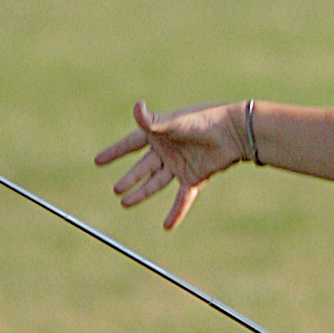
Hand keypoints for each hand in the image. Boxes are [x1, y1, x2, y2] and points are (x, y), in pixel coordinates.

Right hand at [94, 99, 248, 229]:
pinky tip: (167, 226)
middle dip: (129, 178)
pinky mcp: (195, 177)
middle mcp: (168, 150)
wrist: (234, 132)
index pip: (131, 144)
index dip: (115, 152)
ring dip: (142, 193)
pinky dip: (176, 212)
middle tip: (116, 189)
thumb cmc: (205, 121)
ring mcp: (181, 165)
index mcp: (159, 134)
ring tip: (125, 203)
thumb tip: (136, 106)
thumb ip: (154, 121)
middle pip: (143, 167)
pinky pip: (183, 198)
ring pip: (156, 183)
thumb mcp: (176, 122)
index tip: (98, 161)